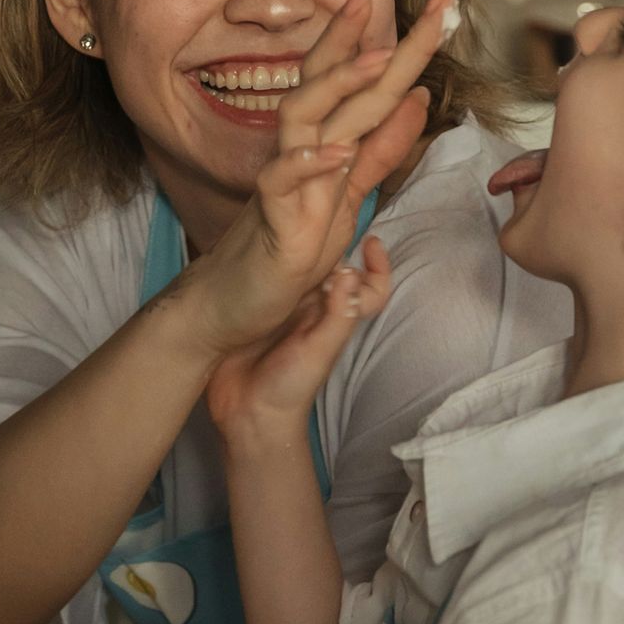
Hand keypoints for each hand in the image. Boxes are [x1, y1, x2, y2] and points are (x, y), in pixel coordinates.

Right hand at [179, 0, 457, 357]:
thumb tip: (417, 98)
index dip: (405, 43)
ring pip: (303, 115)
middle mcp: (305, 149)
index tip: (445, 3)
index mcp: (327, 142)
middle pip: (334, 79)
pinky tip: (336, 151)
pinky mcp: (270, 218)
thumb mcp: (349, 194)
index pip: (366, 81)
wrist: (238, 303)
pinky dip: (308, 164)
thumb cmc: (290, 247)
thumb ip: (380, 147)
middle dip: (375, 35)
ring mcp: (285, 179)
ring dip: (340, 84)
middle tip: (425, 2)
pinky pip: (281, 181)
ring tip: (380, 59)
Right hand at [207, 234, 393, 438]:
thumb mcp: (318, 353)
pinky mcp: (257, 307)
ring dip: (301, 244)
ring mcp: (283, 306)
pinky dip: (270, 257)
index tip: (372, 241)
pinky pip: (270, 276)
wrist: (245, 413)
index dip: (378, 265)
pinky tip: (257, 242)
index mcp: (333, 316)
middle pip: (334, 266)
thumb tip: (349, 271)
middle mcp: (313, 307)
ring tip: (292, 218)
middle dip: (334, 239)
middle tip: (321, 210)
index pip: (368, 289)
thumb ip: (336, 316)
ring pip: (301, 266)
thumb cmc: (289, 389)